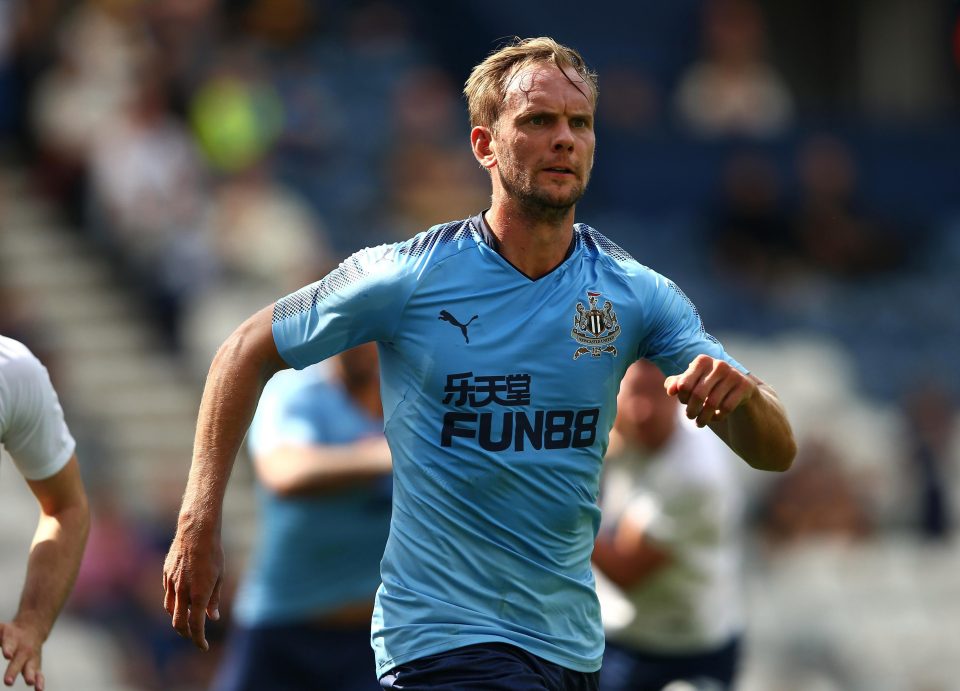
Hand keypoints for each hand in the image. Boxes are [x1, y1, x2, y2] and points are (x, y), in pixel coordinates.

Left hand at [1, 621, 44, 689]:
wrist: (33, 628)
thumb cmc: (11, 632)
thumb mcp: (1, 629)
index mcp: (13, 640)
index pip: (10, 644)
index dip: (8, 649)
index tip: (7, 655)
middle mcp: (24, 650)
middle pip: (18, 661)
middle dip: (13, 671)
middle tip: (7, 682)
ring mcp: (31, 658)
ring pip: (31, 668)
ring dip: (30, 676)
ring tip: (29, 683)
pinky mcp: (36, 665)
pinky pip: (39, 674)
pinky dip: (40, 681)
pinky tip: (39, 689)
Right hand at [162, 523, 223, 650]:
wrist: (196, 531)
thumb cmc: (213, 553)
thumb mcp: (219, 577)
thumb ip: (214, 599)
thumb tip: (213, 617)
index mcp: (198, 594)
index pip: (196, 626)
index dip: (199, 640)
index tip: (203, 646)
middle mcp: (182, 592)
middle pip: (178, 623)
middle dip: (186, 633)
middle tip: (194, 636)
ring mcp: (171, 583)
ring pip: (170, 609)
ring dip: (178, 617)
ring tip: (188, 617)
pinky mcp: (165, 574)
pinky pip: (168, 593)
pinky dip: (174, 600)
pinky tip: (182, 596)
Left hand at [664, 354, 755, 427]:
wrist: (742, 392)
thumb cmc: (711, 387)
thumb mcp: (693, 384)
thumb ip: (677, 384)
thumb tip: (670, 390)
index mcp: (703, 361)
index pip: (684, 385)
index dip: (682, 398)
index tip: (685, 403)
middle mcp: (719, 364)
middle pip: (697, 394)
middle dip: (691, 410)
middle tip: (690, 417)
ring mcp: (734, 374)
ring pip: (712, 403)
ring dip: (703, 417)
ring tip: (699, 423)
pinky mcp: (746, 386)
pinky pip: (726, 407)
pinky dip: (718, 416)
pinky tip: (717, 417)